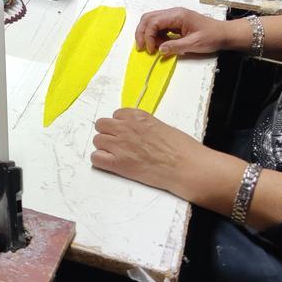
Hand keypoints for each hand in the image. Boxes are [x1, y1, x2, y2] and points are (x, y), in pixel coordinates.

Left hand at [90, 108, 206, 196]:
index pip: (116, 115)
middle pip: (102, 125)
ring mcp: (120, 145)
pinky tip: (112, 164)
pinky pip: (95, 158)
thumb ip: (144, 127)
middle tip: (119, 145)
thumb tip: (138, 133)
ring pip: (97, 140)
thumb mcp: (162, 127)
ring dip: (105, 147)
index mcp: (138, 117)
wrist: (186, 166)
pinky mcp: (117, 163)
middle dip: (108, 134)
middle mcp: (126, 127)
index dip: (120, 125)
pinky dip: (101, 161)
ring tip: (118, 156)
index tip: (127, 133)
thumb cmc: (181, 149)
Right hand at [134, 7, 233, 56]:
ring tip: (152, 47)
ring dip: (147, 34)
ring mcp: (173, 17)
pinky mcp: (175, 22)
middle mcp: (173, 13)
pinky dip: (155, 35)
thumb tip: (159, 50)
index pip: (154, 22)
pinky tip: (160, 44)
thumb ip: (175, 46)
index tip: (151, 49)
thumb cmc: (212, 37)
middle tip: (142, 47)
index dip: (148, 36)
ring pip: (152, 21)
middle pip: (148, 18)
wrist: (224, 34)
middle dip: (142, 32)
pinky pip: (159, 26)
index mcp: (177, 15)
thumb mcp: (194, 44)